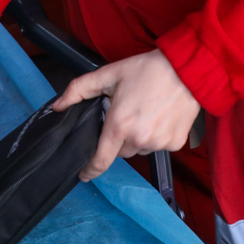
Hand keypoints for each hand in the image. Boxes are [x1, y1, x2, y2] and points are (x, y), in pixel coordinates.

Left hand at [53, 50, 200, 181]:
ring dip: (138, 138)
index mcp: (119, 125)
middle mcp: (139, 139)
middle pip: (121, 150)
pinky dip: (157, 136)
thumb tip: (57, 106)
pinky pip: (159, 146)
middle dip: (119, 138)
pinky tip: (161, 116)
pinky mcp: (175, 144)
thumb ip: (79, 89)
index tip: (84, 174)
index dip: (89, 170)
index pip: (100, 160)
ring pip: (140, 149)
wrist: (187, 69)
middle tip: (126, 114)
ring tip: (146, 112)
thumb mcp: (110, 74)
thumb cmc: (148, 70)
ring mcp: (159, 143)